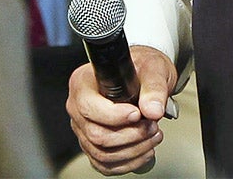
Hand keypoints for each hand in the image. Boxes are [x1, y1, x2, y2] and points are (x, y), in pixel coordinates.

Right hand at [69, 45, 176, 174]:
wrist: (144, 78)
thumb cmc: (141, 68)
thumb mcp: (152, 68)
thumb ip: (154, 87)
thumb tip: (152, 110)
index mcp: (83, 83)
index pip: (89, 107)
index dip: (114, 116)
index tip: (138, 114)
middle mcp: (78, 107)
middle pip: (96, 134)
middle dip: (130, 135)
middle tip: (152, 126)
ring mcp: (83, 129)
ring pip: (102, 153)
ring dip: (133, 150)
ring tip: (153, 136)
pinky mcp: (93, 146)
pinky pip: (105, 164)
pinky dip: (129, 162)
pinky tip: (145, 150)